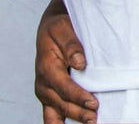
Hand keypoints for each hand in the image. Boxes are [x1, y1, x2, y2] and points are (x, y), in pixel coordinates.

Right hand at [35, 0, 97, 123]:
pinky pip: (50, 114)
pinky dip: (58, 123)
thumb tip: (80, 62)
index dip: (79, 96)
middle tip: (95, 118)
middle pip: (62, 103)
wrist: (51, 24)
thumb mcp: (63, 27)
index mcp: (47, 67)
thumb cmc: (59, 25)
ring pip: (57, 111)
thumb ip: (71, 45)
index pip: (64, 87)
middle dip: (79, 112)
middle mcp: (43, 83)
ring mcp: (45, 90)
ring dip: (73, 118)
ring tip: (91, 123)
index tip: (94, 103)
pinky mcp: (49, 93)